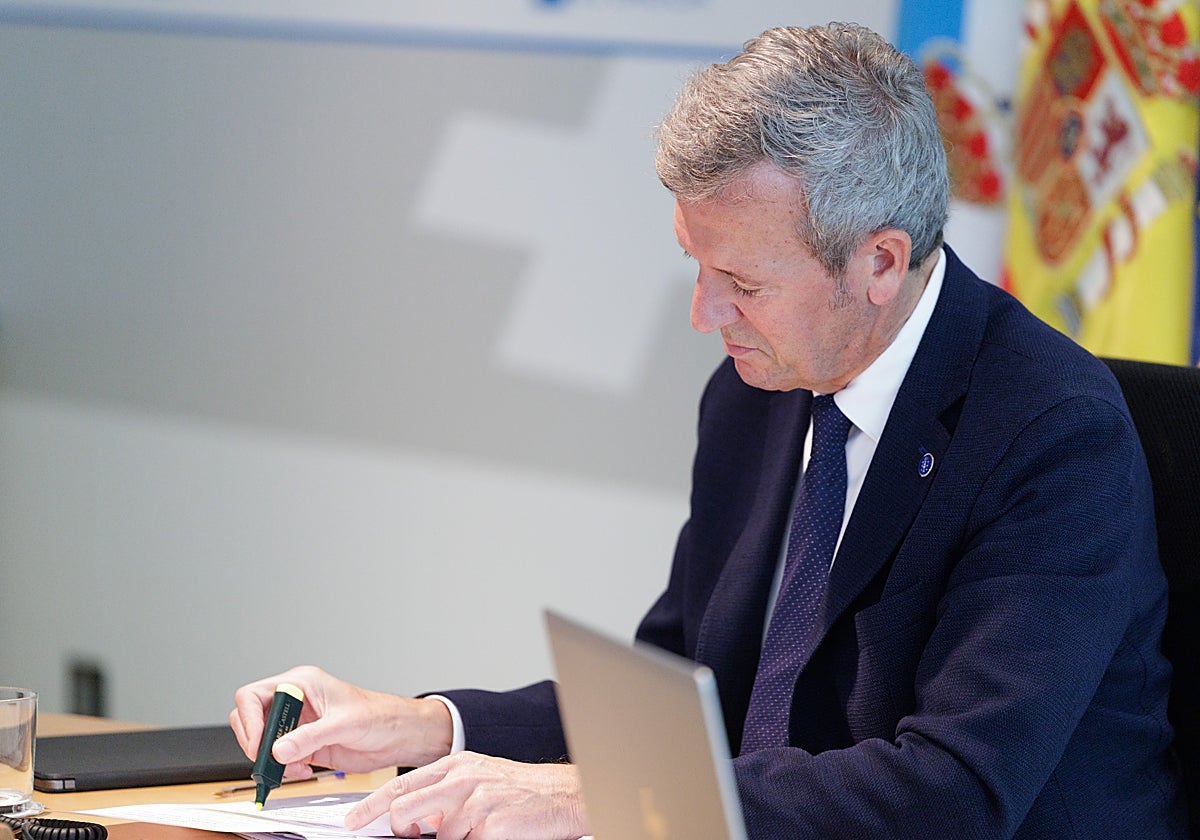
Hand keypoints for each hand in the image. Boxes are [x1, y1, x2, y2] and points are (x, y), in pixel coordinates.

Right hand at [229, 665, 452, 778]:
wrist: (398, 736)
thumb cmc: (380, 716)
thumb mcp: (345, 723)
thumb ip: (311, 736)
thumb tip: (279, 750)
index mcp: (302, 683)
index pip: (254, 695)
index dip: (251, 720)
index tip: (260, 743)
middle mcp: (296, 702)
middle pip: (251, 719)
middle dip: (256, 743)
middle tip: (269, 761)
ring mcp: (298, 725)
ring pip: (262, 742)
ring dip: (270, 760)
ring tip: (291, 769)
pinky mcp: (304, 745)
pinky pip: (279, 759)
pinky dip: (284, 769)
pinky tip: (302, 771)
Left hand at [344, 752, 587, 838]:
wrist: (562, 794)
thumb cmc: (518, 789)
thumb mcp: (477, 777)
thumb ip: (444, 791)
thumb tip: (411, 817)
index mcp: (455, 766)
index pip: (401, 785)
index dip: (371, 806)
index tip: (353, 821)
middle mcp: (462, 781)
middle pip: (406, 810)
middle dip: (402, 829)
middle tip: (414, 834)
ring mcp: (476, 804)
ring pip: (439, 837)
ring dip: (456, 839)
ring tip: (482, 827)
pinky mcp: (491, 828)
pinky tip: (494, 831)